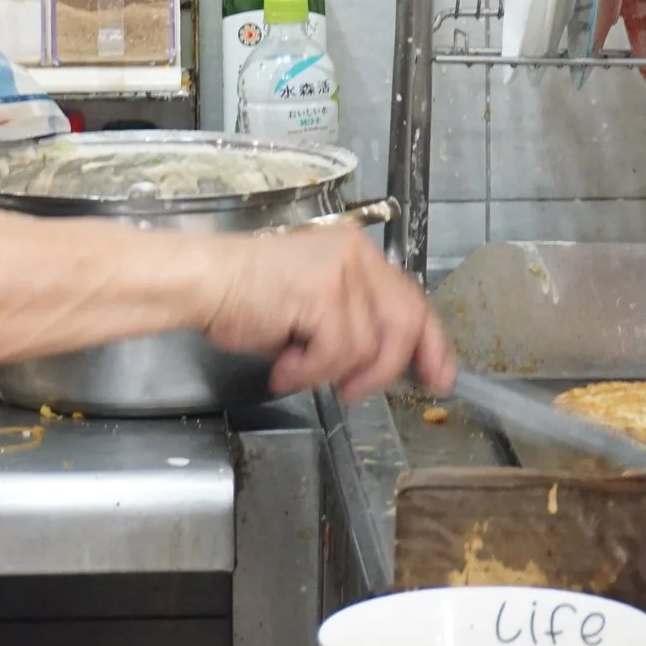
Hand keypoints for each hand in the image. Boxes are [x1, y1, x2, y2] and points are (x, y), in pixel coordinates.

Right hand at [201, 225, 455, 399]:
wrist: (204, 283)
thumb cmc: (246, 296)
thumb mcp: (312, 305)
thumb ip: (352, 323)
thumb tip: (384, 362)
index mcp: (357, 254)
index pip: (411, 298)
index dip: (431, 342)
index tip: (440, 374)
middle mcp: (356, 256)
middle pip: (406, 320)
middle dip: (390, 367)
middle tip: (361, 392)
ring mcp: (342, 273)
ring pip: (367, 346)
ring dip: (328, 372)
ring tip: (293, 366)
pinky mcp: (323, 294)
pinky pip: (337, 353)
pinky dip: (308, 371)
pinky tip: (283, 365)